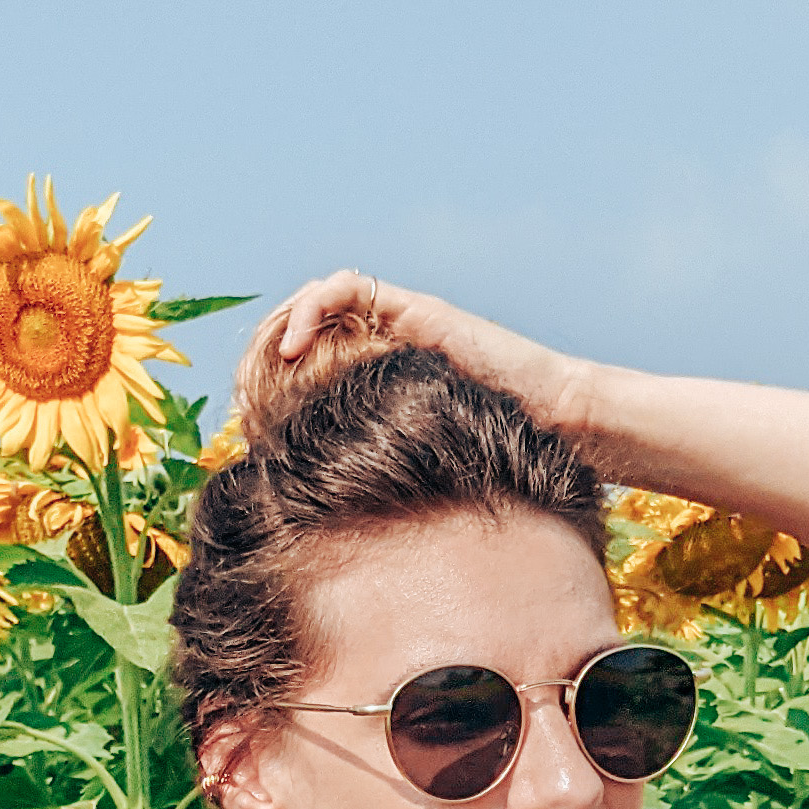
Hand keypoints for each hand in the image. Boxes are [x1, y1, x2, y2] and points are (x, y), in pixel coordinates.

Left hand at [266, 269, 590, 442]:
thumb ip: (382, 468)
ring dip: (286, 319)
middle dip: (272, 341)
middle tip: (250, 380)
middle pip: (314, 320)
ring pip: (324, 294)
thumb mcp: (422, 464)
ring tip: (269, 357)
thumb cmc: (504, 456)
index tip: (254, 410)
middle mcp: (393, 341)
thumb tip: (326, 521)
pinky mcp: (418, 310)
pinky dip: (313, 308)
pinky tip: (294, 346)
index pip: (318, 354)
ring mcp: (405, 320)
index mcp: (388, 375)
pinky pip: (350, 288)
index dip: (277, 373)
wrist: (558, 424)